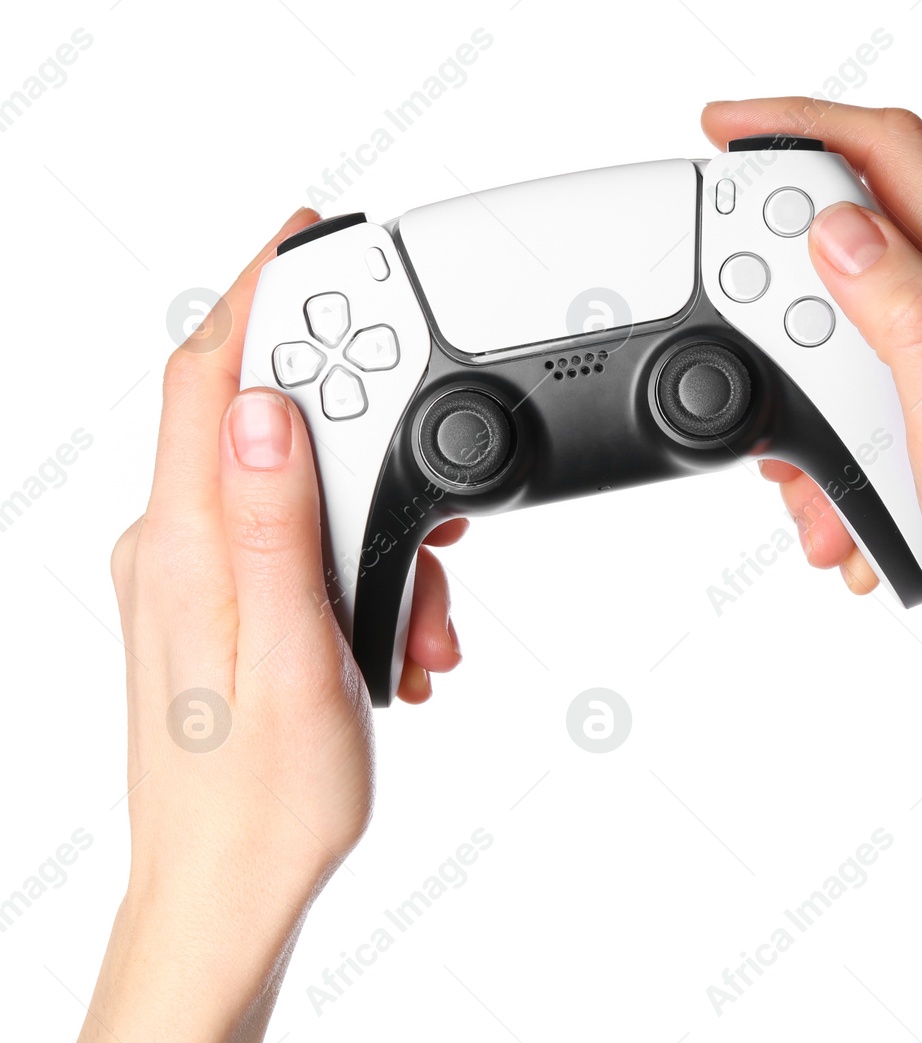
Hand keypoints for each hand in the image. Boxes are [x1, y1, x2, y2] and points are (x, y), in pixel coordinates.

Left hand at [82, 210, 465, 1041]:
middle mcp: (175, 546)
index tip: (308, 233)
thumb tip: (268, 409)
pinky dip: (359, 565)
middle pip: (265, 422)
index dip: (258, 291)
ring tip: (420, 619)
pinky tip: (394, 632)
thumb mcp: (290, 658)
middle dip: (365, 444)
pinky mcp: (221, 600)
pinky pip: (294, 538)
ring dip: (377, 531)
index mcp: (183, 546)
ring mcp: (194, 573)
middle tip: (433, 504)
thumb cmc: (260, 799)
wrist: (226, 887)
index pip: (209, 377)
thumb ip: (274, 527)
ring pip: (296, 488)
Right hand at [704, 100, 921, 1042]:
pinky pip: (882, 380)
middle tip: (756, 368)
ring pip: (859, 324)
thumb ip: (906, 319)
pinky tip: (848, 504)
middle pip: (862, 236)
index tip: (726, 133)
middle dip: (787, 306)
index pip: (891, 154)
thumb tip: (841, 227)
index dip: (800, 124)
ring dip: (812, 399)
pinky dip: (844, 437)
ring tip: (812, 487)